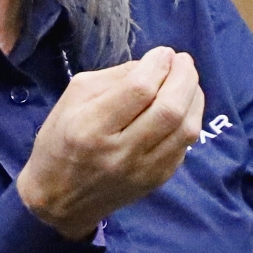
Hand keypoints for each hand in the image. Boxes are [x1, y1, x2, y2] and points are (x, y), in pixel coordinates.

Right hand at [15, 47, 205, 239]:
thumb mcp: (73, 98)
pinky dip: (190, 119)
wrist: (58, 199)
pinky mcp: (156, 180)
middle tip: (183, 60)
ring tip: (188, 80)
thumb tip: (153, 65)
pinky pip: (185, 146)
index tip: (163, 53)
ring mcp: (142, 170)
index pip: (139, 90)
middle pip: (169, 109)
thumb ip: (114, 78)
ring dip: (194, 97)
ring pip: (185, 129)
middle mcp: (119, 151)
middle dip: (184, 77)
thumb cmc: (59, 141)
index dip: (159, 65)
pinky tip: (184, 106)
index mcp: (91, 127)